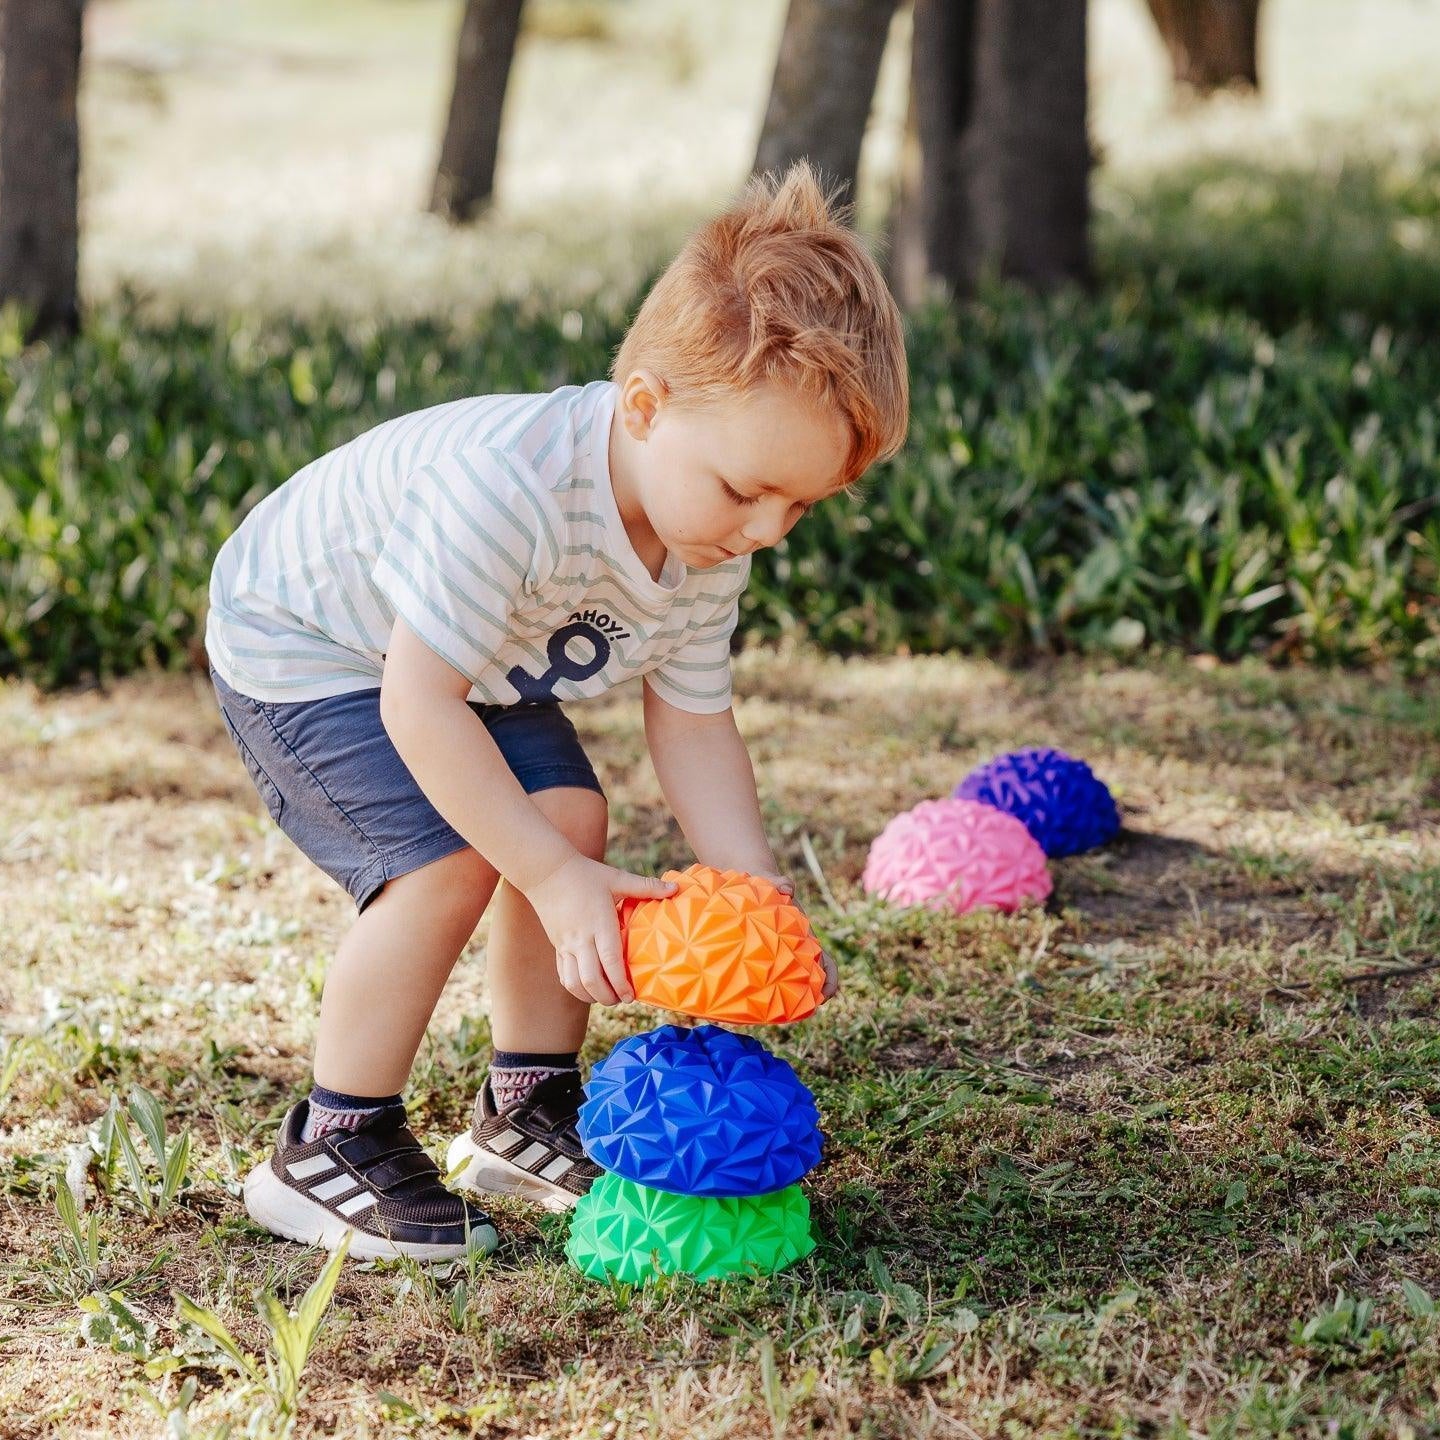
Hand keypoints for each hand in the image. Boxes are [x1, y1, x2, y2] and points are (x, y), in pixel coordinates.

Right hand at [525, 854, 675, 1005]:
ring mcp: (566, 944)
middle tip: (623, 999)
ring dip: (590, 996)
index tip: (632, 995)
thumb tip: (676, 889)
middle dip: (608, 996)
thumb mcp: (617, 878)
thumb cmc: (586, 874)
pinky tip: (588, 987)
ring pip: (574, 982)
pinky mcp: (556, 945)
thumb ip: (646, 886)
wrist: (546, 871)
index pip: (610, 962)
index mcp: (599, 924)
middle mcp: (581, 939)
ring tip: (607, 996)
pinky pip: (563, 974)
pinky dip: (575, 987)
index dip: (621, 983)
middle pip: (591, 980)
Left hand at [753, 870, 838, 1002]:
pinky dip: (771, 990)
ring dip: (792, 997)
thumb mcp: (773, 882)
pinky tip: (755, 1001)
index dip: (830, 978)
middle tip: (804, 1011)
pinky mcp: (765, 955)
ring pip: (792, 981)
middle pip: (812, 979)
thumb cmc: (767, 885)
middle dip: (813, 996)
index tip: (827, 993)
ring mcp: (782, 954)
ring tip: (779, 1013)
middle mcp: (797, 950)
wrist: (753, 883)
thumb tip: (787, 888)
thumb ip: (781, 883)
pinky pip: (771, 976)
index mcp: (804, 938)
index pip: (825, 962)